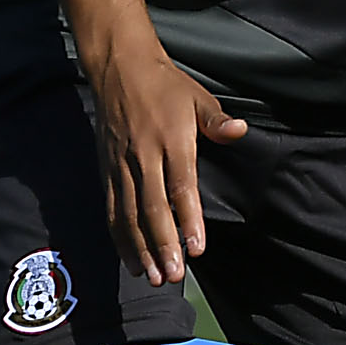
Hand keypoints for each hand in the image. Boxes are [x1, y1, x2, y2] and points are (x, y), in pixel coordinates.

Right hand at [87, 44, 245, 285]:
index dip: (188, 219)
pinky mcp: (105, 169)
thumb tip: (239, 131)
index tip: (197, 248)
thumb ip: (217, 121)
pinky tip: (130, 260)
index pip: (180, 186)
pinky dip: (119, 237)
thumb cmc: (165, 85)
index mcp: (170, 140)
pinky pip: (111, 208)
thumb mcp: (197, 97)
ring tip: (154, 277)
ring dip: (140, 248)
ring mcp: (120, 164)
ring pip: (128, 214)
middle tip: (174, 275)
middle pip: (151, 207)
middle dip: (162, 244)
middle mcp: (142, 156)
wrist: (118, 67)